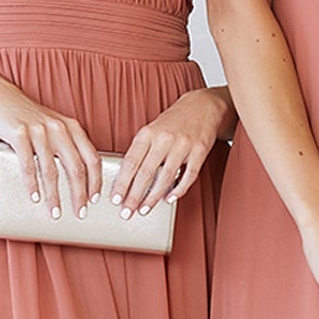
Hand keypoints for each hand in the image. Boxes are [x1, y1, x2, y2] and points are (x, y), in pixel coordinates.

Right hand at [0, 82, 101, 219]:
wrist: (0, 98)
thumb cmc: (29, 117)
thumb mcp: (55, 126)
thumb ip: (67, 145)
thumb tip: (78, 176)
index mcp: (72, 127)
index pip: (92, 158)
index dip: (95, 181)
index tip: (95, 199)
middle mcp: (59, 129)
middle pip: (75, 168)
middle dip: (79, 195)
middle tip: (80, 213)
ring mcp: (39, 131)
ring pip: (51, 171)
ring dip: (54, 196)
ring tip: (55, 212)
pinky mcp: (19, 134)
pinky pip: (28, 165)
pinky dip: (31, 185)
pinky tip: (34, 197)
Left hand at [111, 88, 228, 216]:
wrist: (203, 106)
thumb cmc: (174, 121)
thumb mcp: (152, 130)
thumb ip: (141, 151)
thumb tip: (127, 178)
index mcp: (148, 133)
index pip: (130, 162)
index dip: (122, 183)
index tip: (115, 199)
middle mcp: (164, 139)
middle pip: (145, 173)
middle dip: (134, 196)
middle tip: (126, 212)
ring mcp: (183, 146)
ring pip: (165, 178)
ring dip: (153, 197)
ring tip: (144, 210)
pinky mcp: (199, 152)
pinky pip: (188, 176)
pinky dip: (178, 190)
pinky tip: (168, 199)